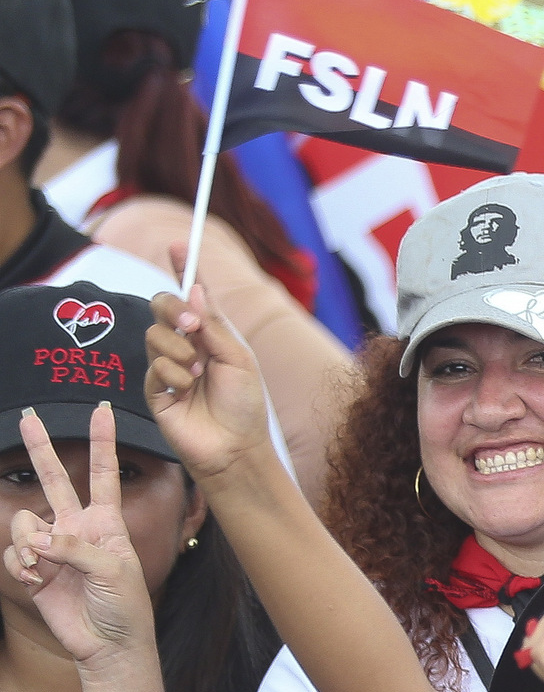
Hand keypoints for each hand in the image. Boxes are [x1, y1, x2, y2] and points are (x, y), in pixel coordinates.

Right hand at [3, 406, 153, 665]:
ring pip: (24, 523)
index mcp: (106, 522)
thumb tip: (37, 540)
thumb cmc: (125, 606)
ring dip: (27, 541)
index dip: (102, 442)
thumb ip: (76, 548)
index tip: (102, 411)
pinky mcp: (37, 571)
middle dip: (41, 449)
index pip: (104, 474)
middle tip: (29, 417)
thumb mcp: (114, 569)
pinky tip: (37, 581)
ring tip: (42, 564)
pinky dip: (22, 566)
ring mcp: (55, 549)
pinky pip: (16, 555)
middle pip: (56, 479)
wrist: (110, 645)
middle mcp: (77, 528)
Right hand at [145, 282, 271, 484]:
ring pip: (153, 334)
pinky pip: (152, 367)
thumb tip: (193, 289)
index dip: (183, 269)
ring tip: (197, 374)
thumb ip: (213, 324)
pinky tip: (186, 390)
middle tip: (192, 327)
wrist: (235, 447)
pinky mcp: (155, 392)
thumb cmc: (244, 405)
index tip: (178, 244)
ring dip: (177, 349)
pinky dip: (172, 374)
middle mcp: (188, 347)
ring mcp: (169, 368)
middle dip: (173, 310)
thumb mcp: (238, 357)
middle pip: (162, 306)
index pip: (192, 296)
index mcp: (211, 335)